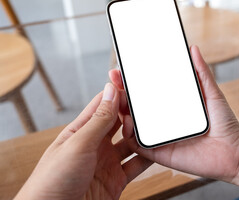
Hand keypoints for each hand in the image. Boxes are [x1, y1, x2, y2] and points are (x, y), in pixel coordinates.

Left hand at [15, 83, 151, 199]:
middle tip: (145, 111)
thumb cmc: (52, 181)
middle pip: (119, 122)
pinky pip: (136, 165)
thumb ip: (98, 119)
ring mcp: (107, 162)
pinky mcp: (116, 179)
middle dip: (132, 115)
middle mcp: (95, 144)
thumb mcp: (78, 144)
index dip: (118, 95)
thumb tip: (110, 91)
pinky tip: (155, 150)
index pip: (103, 106)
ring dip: (141, 136)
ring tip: (152, 129)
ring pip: (131, 143)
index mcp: (81, 131)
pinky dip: (147, 157)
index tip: (133, 88)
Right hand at [109, 46, 238, 182]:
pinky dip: (130, 133)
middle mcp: (162, 120)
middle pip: (136, 106)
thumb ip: (202, 73)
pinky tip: (127, 121)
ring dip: (121, 110)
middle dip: (121, 91)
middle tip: (114, 78)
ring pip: (133, 123)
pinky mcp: (159, 153)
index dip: (133, 81)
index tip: (123, 69)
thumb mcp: (212, 94)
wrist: (235, 153)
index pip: (148, 92)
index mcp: (172, 106)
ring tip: (117, 97)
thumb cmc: (225, 124)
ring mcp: (159, 136)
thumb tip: (194, 49)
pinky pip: (139, 144)